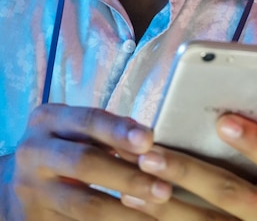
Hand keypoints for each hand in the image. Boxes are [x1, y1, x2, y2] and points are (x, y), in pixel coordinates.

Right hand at [11, 103, 172, 219]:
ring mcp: (30, 189)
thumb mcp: (76, 132)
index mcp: (47, 120)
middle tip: (164, 189)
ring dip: (124, 212)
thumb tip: (148, 139)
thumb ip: (108, 132)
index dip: (119, 130)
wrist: (18, 186)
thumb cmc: (64, 149)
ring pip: (84, 204)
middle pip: (85, 163)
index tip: (149, 139)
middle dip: (128, 176)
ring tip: (155, 218)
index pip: (88, 120)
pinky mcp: (34, 220)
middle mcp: (33, 151)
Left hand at [122, 113, 256, 219]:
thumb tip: (211, 112)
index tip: (223, 121)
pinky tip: (134, 204)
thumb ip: (254, 146)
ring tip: (133, 178)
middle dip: (186, 172)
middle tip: (150, 154)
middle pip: (228, 192)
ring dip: (162, 201)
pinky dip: (159, 219)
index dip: (253, 141)